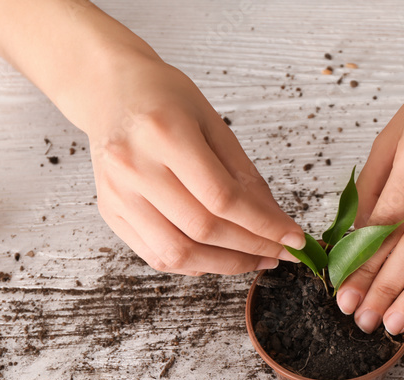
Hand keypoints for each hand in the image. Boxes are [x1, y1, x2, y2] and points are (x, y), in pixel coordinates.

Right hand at [86, 57, 304, 275]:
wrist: (110, 90)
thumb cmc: (165, 99)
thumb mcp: (213, 123)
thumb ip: (245, 175)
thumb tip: (276, 222)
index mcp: (165, 133)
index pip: (223, 197)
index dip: (264, 226)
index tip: (293, 239)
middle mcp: (134, 166)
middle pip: (203, 229)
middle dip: (251, 248)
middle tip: (279, 253)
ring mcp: (118, 194)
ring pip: (178, 253)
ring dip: (224, 265)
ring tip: (253, 259)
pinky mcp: (110, 212)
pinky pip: (157, 256)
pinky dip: (194, 264)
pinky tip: (218, 256)